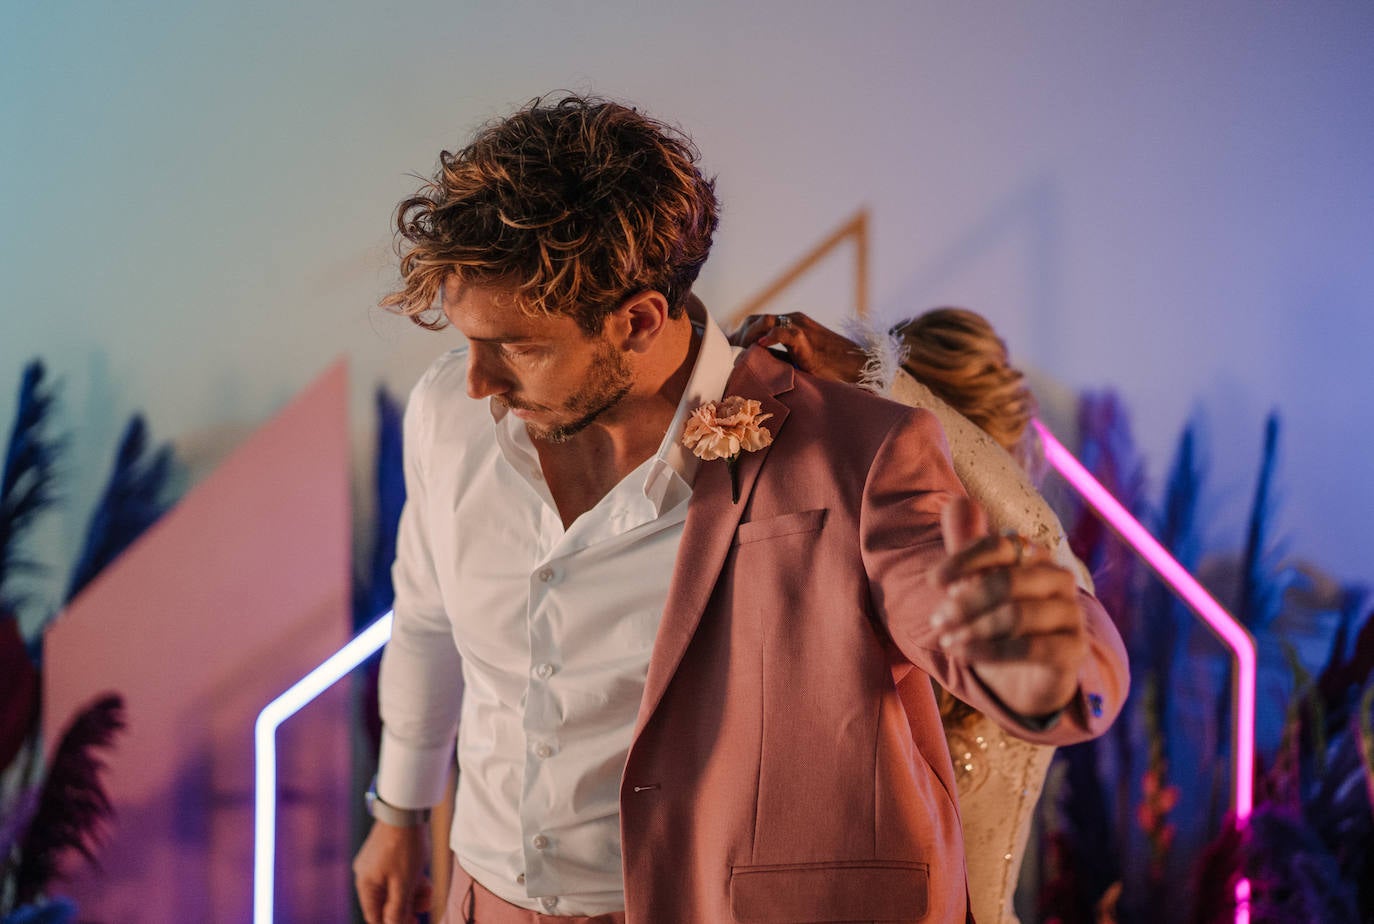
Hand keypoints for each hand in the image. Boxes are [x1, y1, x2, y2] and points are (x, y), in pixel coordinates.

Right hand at [353, 819, 431, 923]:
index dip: (393, 923)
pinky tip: (426, 882)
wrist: (406, 809)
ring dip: (412, 894)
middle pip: (386, 903)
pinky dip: (410, 881)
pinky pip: (397, 875)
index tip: (413, 923)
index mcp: (366, 885)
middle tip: (424, 909)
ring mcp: (376, 864)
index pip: (375, 916)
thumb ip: (397, 908)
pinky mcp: (387, 854)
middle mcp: (367, 875)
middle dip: (407, 907)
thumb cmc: (403, 847)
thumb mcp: (403, 882)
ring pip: (394, 888)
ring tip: (429, 893)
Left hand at [729, 312, 867, 383]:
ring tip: (739, 352)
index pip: (759, 322)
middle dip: (742, 335)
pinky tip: (758, 348)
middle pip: (756, 320)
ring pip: (765, 322)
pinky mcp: (804, 337)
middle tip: (732, 352)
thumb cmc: (830, 366)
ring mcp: (799, 325)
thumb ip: (781, 358)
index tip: (732, 350)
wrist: (855, 365)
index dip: (744, 334)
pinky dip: (768, 338)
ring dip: (749, 336)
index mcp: (792, 323)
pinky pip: (782, 331)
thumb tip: (759, 367)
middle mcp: (794, 319)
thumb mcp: (799, 359)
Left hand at [930, 497, 1086, 717]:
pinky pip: (1030, 649)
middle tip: (937, 620)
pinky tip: (964, 654)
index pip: (1001, 545)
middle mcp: (1058, 578)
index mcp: (1035, 555)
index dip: (964, 560)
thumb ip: (967, 543)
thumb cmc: (998, 616)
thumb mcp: (978, 579)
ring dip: (973, 629)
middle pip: (1007, 582)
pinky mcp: (1073, 649)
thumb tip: (957, 501)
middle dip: (965, 602)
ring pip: (1016, 615)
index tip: (933, 581)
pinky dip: (989, 652)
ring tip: (947, 641)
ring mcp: (1071, 614)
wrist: (1029, 669)